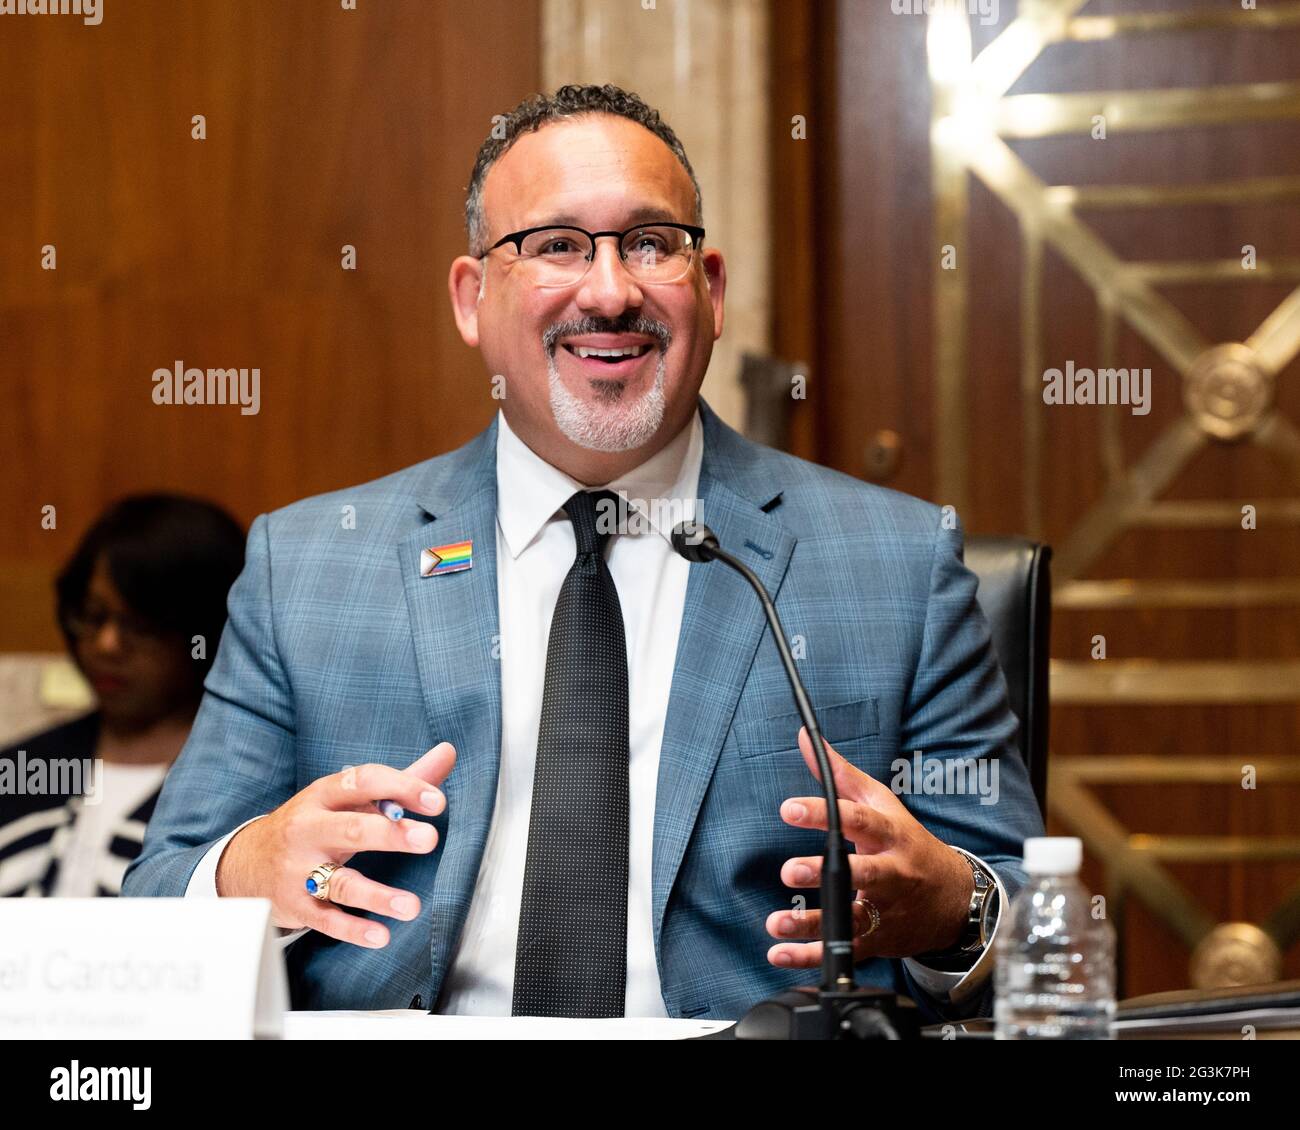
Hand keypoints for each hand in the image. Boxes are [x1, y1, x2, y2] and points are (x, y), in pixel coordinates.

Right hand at [215, 742, 455, 947]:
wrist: (245, 862)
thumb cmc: (314, 823)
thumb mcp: (346, 797)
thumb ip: (398, 781)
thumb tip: (447, 752)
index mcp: (324, 795)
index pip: (363, 782)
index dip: (401, 787)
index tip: (437, 800)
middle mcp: (308, 828)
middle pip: (351, 828)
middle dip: (391, 834)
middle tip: (429, 839)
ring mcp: (299, 869)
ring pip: (340, 881)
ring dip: (377, 896)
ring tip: (412, 906)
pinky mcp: (296, 905)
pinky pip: (326, 918)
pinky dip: (353, 928)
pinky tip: (380, 936)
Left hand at [765, 727, 971, 968]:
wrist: (953, 900)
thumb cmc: (907, 843)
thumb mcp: (881, 804)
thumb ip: (840, 775)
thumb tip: (805, 738)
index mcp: (890, 835)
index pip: (857, 820)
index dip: (824, 814)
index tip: (789, 808)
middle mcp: (890, 874)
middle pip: (860, 873)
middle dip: (824, 873)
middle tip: (789, 871)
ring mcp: (885, 910)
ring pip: (850, 919)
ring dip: (811, 924)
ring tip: (777, 922)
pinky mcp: (877, 940)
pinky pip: (844, 951)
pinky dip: (811, 957)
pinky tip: (781, 953)